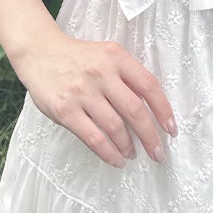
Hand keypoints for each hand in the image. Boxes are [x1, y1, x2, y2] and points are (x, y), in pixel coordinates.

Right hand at [13, 34, 176, 167]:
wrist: (41, 53)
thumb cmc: (80, 57)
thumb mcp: (107, 55)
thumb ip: (126, 75)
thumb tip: (152, 109)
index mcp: (116, 57)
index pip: (149, 85)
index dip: (164, 110)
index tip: (171, 129)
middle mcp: (101, 73)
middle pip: (135, 110)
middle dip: (151, 136)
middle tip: (158, 153)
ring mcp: (83, 92)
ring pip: (115, 127)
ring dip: (128, 146)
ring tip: (133, 154)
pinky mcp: (66, 111)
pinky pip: (93, 138)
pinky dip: (108, 153)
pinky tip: (116, 159)